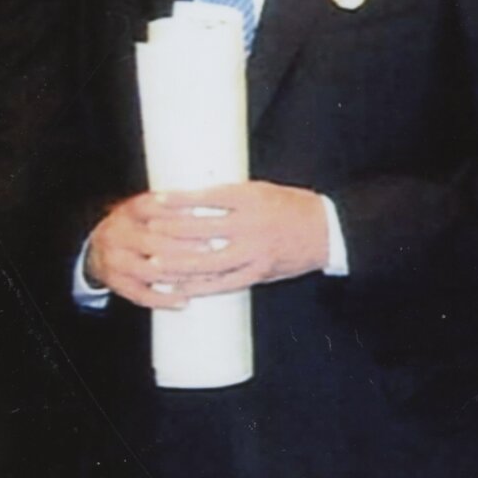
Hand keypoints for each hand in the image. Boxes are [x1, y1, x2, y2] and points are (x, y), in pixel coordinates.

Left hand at [86, 183, 334, 302]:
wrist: (329, 231)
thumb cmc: (294, 207)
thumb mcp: (264, 191)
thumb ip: (232, 198)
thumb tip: (194, 201)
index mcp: (253, 199)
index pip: (207, 198)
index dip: (179, 200)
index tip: (156, 199)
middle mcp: (252, 225)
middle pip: (201, 230)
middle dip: (171, 231)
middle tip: (148, 231)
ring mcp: (255, 252)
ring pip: (208, 261)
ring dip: (178, 263)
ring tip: (155, 262)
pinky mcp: (259, 273)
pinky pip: (223, 283)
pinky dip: (200, 285)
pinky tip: (181, 285)